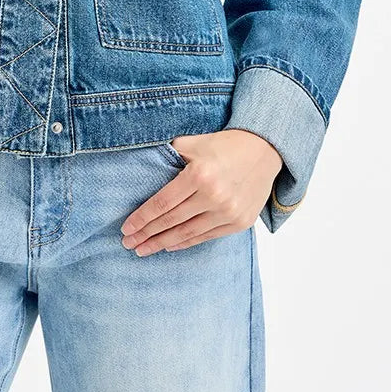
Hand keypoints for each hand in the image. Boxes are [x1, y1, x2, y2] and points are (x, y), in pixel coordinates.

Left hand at [120, 128, 283, 253]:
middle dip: (147, 234)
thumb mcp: (194, 142)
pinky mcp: (240, 223)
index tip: (126, 228)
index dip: (142, 218)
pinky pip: (206, 237)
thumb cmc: (225, 144)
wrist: (264, 150)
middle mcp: (214, 196)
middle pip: (171, 221)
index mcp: (199, 174)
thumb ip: (170, 154)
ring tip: (143, 250)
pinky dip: (185, 243)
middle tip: (128, 243)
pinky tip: (169, 246)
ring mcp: (228, 212)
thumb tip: (145, 166)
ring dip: (162, 243)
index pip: (163, 203)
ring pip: (187, 234)